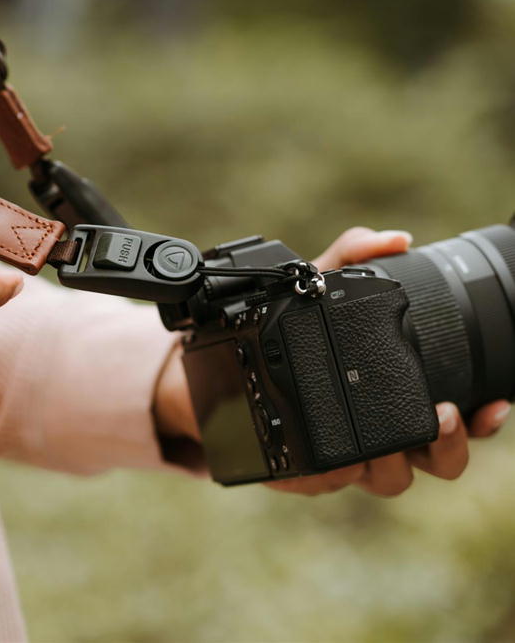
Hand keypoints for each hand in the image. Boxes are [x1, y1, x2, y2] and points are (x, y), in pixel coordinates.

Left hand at [152, 226, 509, 494]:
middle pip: (438, 459)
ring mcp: (347, 454)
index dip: (482, 419)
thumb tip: (394, 239)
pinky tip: (329, 460)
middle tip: (442, 417)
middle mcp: (382, 430)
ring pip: (390, 480)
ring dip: (393, 464)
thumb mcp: (317, 285)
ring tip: (384, 443)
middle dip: (448, 446)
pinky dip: (329, 475)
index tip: (490, 405)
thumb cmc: (290, 327)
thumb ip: (352, 256)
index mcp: (396, 395)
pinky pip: (325, 483)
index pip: (457, 415)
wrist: (232, 360)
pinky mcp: (305, 468)